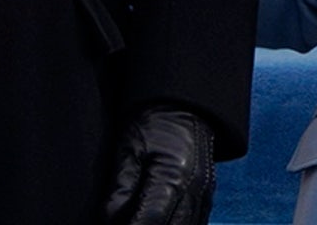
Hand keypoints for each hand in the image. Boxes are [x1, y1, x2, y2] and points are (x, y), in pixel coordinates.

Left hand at [102, 106, 214, 224]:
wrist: (182, 105)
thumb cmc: (153, 122)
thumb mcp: (129, 148)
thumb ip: (121, 186)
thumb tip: (110, 218)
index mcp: (174, 176)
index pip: (152, 219)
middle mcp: (194, 190)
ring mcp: (204, 195)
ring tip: (140, 222)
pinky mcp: (206, 197)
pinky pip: (195, 222)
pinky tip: (161, 222)